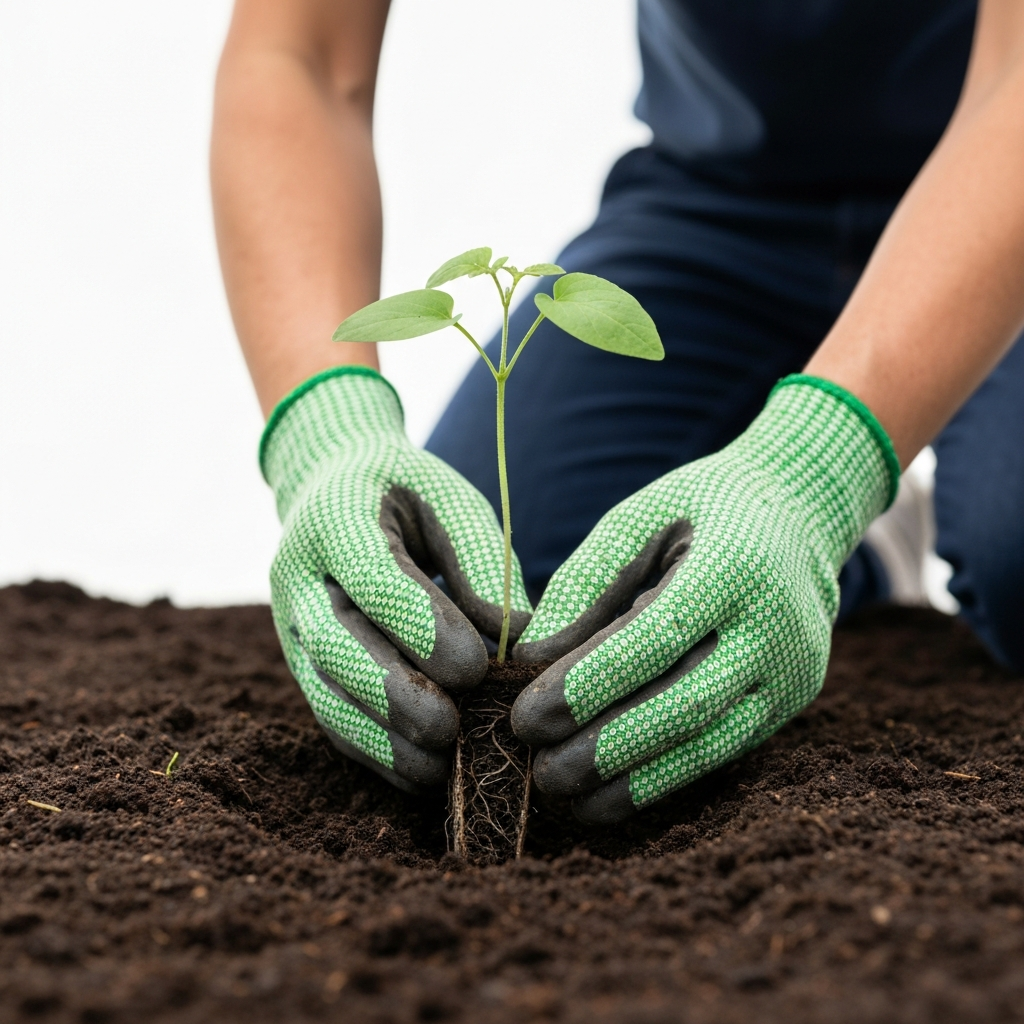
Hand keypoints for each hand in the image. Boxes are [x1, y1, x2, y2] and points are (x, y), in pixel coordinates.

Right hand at [263, 367, 531, 790]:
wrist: (332, 487)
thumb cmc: (408, 493)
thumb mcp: (450, 503)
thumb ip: (481, 562)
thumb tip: (515, 640)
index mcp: (336, 519)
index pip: (372, 579)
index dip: (420, 627)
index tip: (476, 666)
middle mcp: (298, 576)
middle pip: (333, 646)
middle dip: (393, 695)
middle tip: (452, 728)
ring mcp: (290, 626)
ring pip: (323, 693)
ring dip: (380, 739)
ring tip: (438, 766)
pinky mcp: (301, 664)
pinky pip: (329, 717)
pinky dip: (372, 752)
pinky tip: (418, 773)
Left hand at [511, 377, 896, 822]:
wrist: (798, 514)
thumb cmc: (699, 510)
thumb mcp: (638, 520)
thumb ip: (585, 582)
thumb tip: (531, 658)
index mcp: (734, 566)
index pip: (656, 639)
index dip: (590, 685)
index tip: (526, 718)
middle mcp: (776, 626)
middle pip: (686, 704)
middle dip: (606, 747)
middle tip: (538, 771)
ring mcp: (791, 672)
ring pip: (709, 745)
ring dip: (633, 781)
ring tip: (566, 799)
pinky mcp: (790, 704)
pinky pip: (723, 753)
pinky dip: (664, 780)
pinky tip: (609, 796)